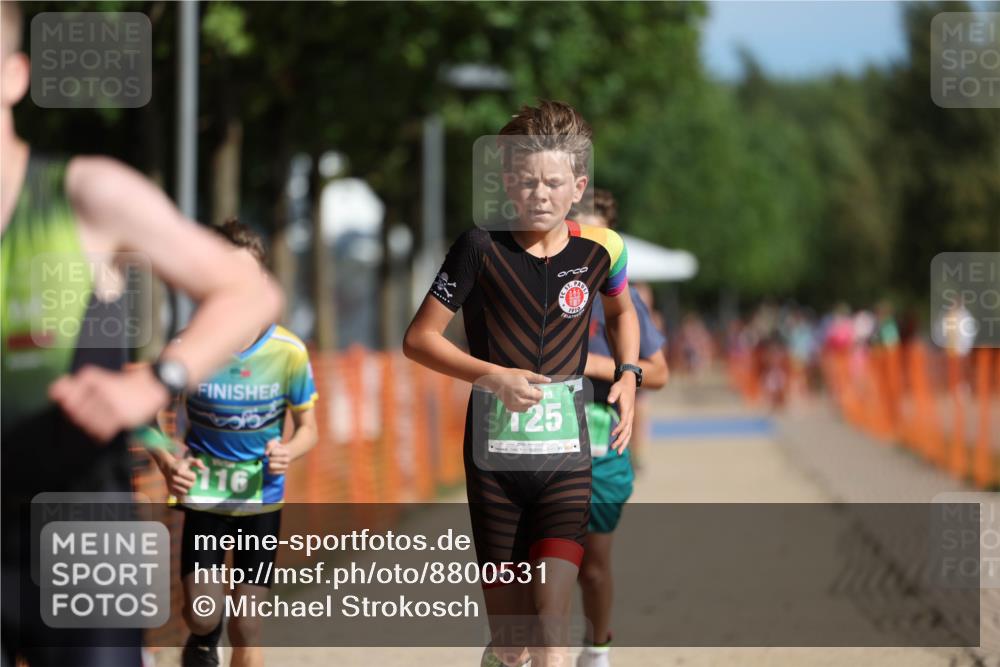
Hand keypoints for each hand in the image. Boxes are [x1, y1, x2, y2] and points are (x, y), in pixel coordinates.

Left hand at [49, 364, 170, 442]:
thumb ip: (76, 385)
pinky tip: (105, 428)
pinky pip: (101, 431)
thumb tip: (54, 391)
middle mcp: (101, 390)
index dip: (64, 398)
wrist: (152, 387)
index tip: (70, 400)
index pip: (64, 391)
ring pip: (86, 422)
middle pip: (74, 409)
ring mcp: (111, 404)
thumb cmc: (124, 385)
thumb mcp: (100, 378)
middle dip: (78, 414)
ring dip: (89, 424)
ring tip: (100, 418)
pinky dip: (100, 433)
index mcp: (94, 378)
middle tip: (92, 410)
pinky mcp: (121, 417)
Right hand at [163, 455, 205, 497]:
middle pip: (190, 485)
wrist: (168, 467)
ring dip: (188, 487)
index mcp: (179, 471)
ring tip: (186, 482)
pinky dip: (183, 491)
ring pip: (186, 491)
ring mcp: (172, 485)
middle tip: (190, 479)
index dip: (194, 476)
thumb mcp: (189, 460)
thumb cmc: (180, 464)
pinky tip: (183, 486)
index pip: (193, 478)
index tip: (191, 473)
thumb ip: (197, 462)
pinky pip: (180, 494)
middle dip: (192, 482)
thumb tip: (204, 468)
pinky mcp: (171, 490)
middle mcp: (174, 479)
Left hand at [265, 438, 290, 474]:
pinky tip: (272, 465)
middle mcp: (287, 460)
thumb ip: (269, 446)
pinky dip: (269, 469)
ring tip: (271, 461)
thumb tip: (266, 454)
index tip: (272, 451)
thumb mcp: (274, 443)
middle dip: (269, 458)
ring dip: (268, 463)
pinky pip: (271, 472)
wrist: (286, 454)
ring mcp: (285, 467)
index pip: (273, 452)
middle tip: (271, 457)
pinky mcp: (282, 472)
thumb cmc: (278, 448)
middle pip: (271, 460)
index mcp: (286, 452)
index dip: (270, 451)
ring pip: (270, 466)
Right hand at [481, 369, 549, 411]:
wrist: (495, 379)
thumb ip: (538, 378)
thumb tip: (549, 381)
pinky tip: (520, 398)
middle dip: (535, 396)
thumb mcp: (525, 374)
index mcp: (524, 391)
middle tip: (529, 390)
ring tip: (524, 394)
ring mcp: (514, 405)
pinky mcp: (510, 408)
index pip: (539, 396)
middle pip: (535, 402)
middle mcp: (520, 400)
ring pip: (529, 407)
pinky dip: (524, 405)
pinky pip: (522, 410)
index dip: (540, 391)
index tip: (536, 387)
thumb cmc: (511, 375)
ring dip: (530, 401)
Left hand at [608, 372, 636, 453]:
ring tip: (618, 452)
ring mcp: (630, 417)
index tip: (612, 434)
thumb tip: (609, 400)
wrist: (629, 384)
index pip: (624, 421)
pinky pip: (628, 431)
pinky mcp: (628, 419)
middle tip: (613, 448)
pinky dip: (625, 439)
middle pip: (627, 430)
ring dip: (623, 443)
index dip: (619, 428)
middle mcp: (630, 414)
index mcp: (627, 408)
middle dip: (621, 440)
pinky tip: (620, 445)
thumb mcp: (616, 388)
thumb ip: (613, 394)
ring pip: (628, 433)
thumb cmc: (621, 387)